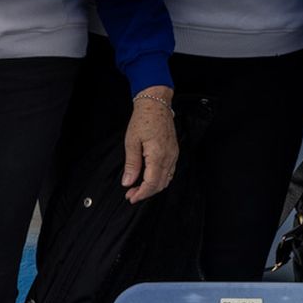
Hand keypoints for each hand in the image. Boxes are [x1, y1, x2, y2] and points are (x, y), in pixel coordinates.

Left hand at [123, 86, 178, 202]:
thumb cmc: (143, 119)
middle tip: (131, 194)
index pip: (152, 183)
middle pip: (160, 184)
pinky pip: (170, 171)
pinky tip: (150, 178)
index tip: (131, 197)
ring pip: (167, 179)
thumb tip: (128, 182)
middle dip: (146, 193)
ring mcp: (174, 154)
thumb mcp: (132, 141)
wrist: (156, 104)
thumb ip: (131, 164)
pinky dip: (160, 179)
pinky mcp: (174, 152)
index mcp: (158, 155)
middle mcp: (169, 157)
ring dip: (153, 187)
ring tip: (139, 188)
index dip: (141, 194)